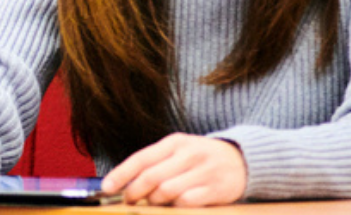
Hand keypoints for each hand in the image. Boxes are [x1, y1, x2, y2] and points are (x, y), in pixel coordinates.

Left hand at [101, 134, 246, 206]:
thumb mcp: (179, 151)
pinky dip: (176, 207)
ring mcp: (203, 171)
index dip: (121, 174)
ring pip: (167, 191)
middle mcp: (188, 153)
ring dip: (154, 201)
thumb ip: (155, 163)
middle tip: (128, 201)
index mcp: (174, 142)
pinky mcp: (216, 188)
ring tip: (153, 203)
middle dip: (134, 192)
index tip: (106, 188)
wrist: (244, 159)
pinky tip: (174, 207)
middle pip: (151, 176)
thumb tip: (125, 183)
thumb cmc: (201, 158)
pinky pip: (187, 202)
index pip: (141, 158)